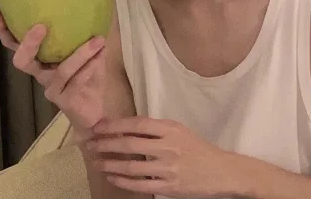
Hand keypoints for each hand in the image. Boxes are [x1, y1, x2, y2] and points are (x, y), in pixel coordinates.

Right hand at [0, 8, 107, 132]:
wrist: (95, 113)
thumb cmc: (88, 81)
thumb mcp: (89, 57)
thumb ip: (86, 40)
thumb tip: (93, 16)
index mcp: (41, 62)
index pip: (17, 46)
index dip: (4, 31)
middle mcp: (42, 75)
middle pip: (23, 61)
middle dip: (29, 44)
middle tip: (41, 26)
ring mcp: (52, 89)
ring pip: (62, 70)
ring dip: (82, 53)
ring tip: (98, 40)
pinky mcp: (65, 100)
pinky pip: (78, 81)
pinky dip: (92, 65)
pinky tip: (102, 54)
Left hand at [87, 116, 235, 198]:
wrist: (220, 171)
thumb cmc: (197, 147)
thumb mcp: (179, 130)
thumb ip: (156, 129)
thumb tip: (127, 128)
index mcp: (170, 129)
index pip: (137, 124)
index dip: (116, 125)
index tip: (99, 126)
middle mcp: (168, 147)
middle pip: (130, 144)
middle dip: (106, 144)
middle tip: (90, 144)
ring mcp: (168, 168)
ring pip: (132, 166)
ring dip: (110, 163)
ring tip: (97, 161)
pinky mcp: (168, 187)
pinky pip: (140, 185)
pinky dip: (123, 180)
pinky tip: (112, 176)